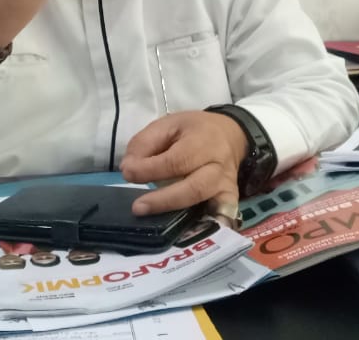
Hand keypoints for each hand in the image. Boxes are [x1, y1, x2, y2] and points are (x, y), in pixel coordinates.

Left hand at [120, 111, 247, 221]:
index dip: (149, 170)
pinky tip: (186, 234)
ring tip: (151, 217)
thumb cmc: (194, 131)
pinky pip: (220, 216)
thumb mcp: (168, 124)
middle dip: (163, 200)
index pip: (175, 160)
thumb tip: (129, 168)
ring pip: (203, 202)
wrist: (230, 134)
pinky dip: (206, 225)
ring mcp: (226, 185)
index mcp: (202, 141)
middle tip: (138, 207)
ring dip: (175, 212)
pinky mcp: (230, 199)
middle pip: (193, 187)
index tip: (127, 174)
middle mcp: (217, 166)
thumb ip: (145, 143)